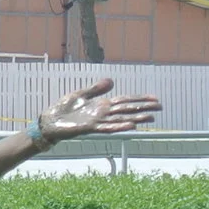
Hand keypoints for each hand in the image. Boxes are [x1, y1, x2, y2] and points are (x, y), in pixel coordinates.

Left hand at [33, 80, 161, 145]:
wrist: (48, 122)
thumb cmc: (63, 109)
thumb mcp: (80, 94)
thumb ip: (96, 89)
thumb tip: (111, 80)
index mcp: (102, 105)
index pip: (125, 101)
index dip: (139, 99)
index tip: (155, 98)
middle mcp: (103, 114)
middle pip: (127, 109)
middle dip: (143, 108)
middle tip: (160, 107)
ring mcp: (97, 121)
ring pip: (120, 119)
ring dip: (136, 119)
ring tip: (151, 117)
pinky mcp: (89, 128)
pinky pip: (107, 127)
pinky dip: (119, 127)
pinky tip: (131, 126)